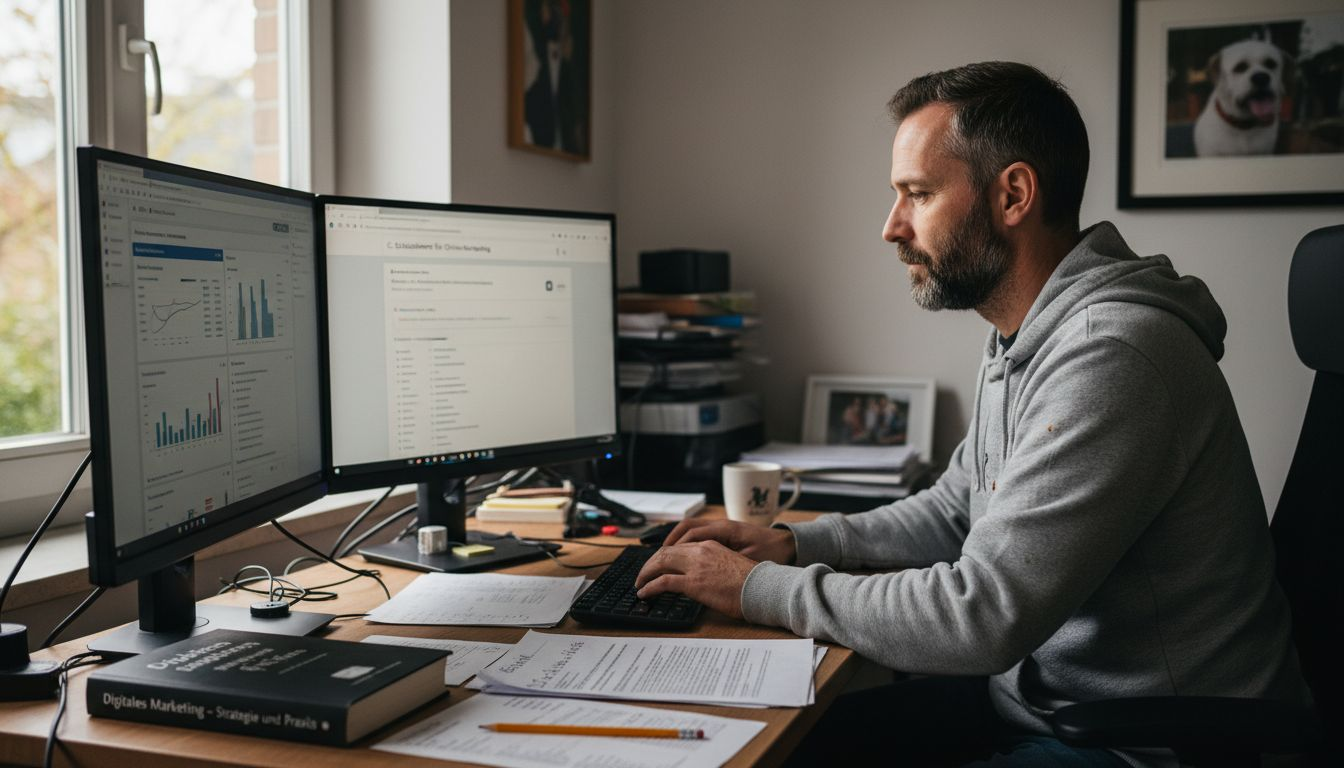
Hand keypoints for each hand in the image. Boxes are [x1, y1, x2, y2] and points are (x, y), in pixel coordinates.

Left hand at [634, 540, 756, 618]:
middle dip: (650, 563)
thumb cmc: (753, 581)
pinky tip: (644, 593)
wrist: (764, 587)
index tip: (656, 564)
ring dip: (646, 573)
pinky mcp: (694, 583)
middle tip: (643, 574)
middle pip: (665, 552)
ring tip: (639, 583)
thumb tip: (704, 576)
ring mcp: (696, 566)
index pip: (678, 545)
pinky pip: (663, 582)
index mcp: (710, 544)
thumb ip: (713, 565)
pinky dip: (650, 587)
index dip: (663, 554)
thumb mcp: (731, 564)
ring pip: (660, 563)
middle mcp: (700, 551)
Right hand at [663, 518, 796, 563]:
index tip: (661, 561)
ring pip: (690, 529)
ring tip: (661, 558)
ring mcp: (721, 528)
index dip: (674, 547)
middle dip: (667, 543)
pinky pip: (698, 535)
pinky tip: (680, 557)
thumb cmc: (772, 552)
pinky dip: (685, 543)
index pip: (691, 533)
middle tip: (654, 562)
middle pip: (685, 528)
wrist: (787, 544)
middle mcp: (720, 525)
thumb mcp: (750, 561)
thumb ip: (728, 565)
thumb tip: (706, 574)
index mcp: (725, 529)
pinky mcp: (723, 535)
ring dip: (674, 542)